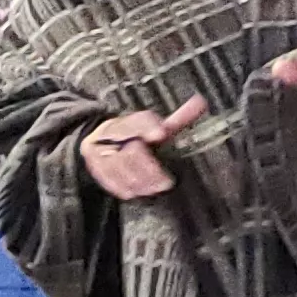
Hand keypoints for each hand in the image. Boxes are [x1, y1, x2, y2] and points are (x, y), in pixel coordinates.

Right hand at [83, 95, 209, 199]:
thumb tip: (202, 102)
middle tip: (165, 182)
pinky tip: (135, 193)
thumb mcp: (154, 126)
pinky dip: (121, 187)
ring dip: (138, 180)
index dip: (148, 126)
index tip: (160, 134)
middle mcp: (113, 133)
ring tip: (154, 189)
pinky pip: (105, 177)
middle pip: (129, 147)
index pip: (138, 120)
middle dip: (148, 167)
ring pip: (117, 165)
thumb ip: (178, 119)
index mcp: (130, 120)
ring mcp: (101, 149)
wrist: (97, 139)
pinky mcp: (95, 165)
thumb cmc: (134, 135)